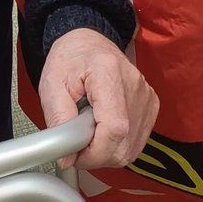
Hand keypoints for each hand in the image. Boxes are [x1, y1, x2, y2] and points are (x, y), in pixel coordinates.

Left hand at [38, 28, 158, 170]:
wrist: (88, 42)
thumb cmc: (70, 58)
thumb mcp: (51, 84)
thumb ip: (58, 121)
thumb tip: (67, 158)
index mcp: (109, 73)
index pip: (115, 128)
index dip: (94, 152)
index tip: (75, 153)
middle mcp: (135, 85)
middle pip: (124, 143)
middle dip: (96, 154)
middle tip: (77, 139)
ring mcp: (146, 97)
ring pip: (130, 148)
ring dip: (106, 151)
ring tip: (89, 128)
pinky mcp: (151, 106)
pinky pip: (135, 142)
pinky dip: (117, 145)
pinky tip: (103, 128)